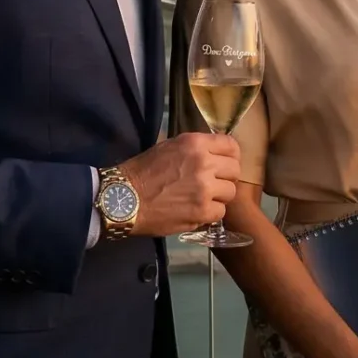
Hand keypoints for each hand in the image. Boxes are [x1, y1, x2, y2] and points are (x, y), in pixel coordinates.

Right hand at [113, 133, 240, 235]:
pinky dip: (210, 214)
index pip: (231, 145)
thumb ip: (194, 149)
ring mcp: (205, 189)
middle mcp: (204, 163)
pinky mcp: (202, 211)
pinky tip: (196, 211)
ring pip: (230, 192)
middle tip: (213, 184)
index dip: (230, 156)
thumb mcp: (168, 147)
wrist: (123, 199)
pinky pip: (220, 212)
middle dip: (225, 177)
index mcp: (195, 143)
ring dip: (218, 197)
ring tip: (202, 199)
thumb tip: (214, 154)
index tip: (225, 163)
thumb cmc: (141, 171)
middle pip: (235, 170)